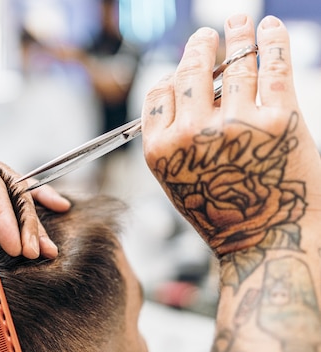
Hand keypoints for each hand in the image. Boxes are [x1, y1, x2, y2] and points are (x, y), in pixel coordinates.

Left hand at [0, 116, 70, 258]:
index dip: (4, 213)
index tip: (14, 244)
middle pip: (8, 190)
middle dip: (24, 223)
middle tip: (35, 254)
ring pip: (12, 196)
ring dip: (32, 222)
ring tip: (50, 250)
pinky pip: (2, 199)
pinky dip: (26, 209)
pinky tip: (53, 210)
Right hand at [141, 14, 320, 256]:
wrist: (268, 243)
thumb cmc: (224, 215)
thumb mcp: (178, 182)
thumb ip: (172, 140)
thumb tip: (186, 90)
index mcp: (161, 150)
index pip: (159, 94)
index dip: (171, 75)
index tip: (183, 66)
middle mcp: (192, 134)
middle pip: (189, 74)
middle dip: (198, 48)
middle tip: (206, 35)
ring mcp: (236, 124)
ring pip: (231, 65)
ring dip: (235, 34)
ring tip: (237, 20)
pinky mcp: (280, 119)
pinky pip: (272, 67)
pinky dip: (271, 40)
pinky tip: (268, 26)